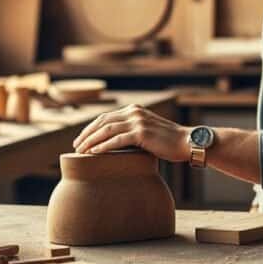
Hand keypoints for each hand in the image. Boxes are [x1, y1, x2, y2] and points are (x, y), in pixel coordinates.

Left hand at [72, 104, 192, 161]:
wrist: (186, 143)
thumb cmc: (167, 142)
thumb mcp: (147, 132)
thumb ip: (132, 133)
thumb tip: (114, 144)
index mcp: (134, 110)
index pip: (106, 117)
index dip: (90, 128)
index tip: (80, 140)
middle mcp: (134, 112)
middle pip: (102, 122)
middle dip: (86, 134)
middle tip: (75, 146)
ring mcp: (138, 121)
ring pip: (106, 130)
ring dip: (91, 141)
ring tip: (80, 151)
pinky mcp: (141, 133)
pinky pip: (117, 139)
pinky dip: (103, 146)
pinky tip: (93, 153)